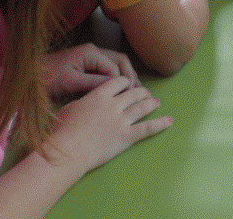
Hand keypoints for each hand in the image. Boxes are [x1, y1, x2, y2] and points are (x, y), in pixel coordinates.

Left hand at [40, 44, 138, 97]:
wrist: (29, 76)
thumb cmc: (48, 78)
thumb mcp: (71, 82)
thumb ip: (94, 82)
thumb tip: (117, 86)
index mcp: (91, 52)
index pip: (115, 66)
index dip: (124, 81)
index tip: (129, 96)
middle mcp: (94, 50)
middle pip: (120, 60)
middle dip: (130, 75)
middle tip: (139, 92)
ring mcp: (91, 56)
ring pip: (116, 63)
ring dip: (126, 75)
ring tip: (135, 90)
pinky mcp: (87, 63)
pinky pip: (107, 68)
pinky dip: (117, 77)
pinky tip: (121, 88)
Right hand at [46, 76, 171, 175]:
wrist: (68, 151)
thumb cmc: (63, 130)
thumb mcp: (71, 107)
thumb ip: (85, 101)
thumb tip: (89, 101)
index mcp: (100, 94)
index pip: (119, 81)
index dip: (124, 82)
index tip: (126, 84)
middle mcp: (114, 104)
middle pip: (133, 93)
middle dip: (141, 92)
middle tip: (146, 93)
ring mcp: (122, 120)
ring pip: (142, 107)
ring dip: (151, 103)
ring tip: (157, 101)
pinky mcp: (126, 136)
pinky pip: (147, 128)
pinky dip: (160, 124)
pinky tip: (169, 121)